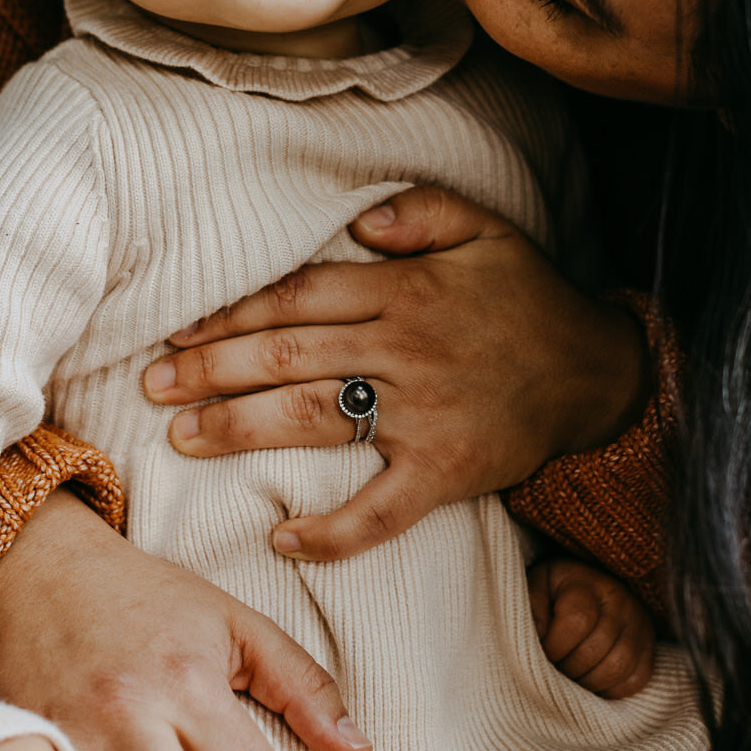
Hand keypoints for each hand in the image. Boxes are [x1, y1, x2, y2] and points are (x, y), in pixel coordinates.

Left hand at [144, 186, 648, 562]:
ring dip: (240, 429)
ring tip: (181, 436)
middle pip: (287, 357)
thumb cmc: (527, 295)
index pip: (297, 298)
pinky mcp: (445, 472)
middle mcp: (404, 350)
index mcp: (405, 290)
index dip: (230, 314)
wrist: (598, 372)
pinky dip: (333, 532)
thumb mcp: (485, 227)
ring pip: (313, 420)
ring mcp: (422, 416)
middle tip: (152, 385)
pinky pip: (382, 510)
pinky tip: (282, 539)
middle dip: (211, 371)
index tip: (178, 331)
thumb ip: (419, 210)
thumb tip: (354, 219)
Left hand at [527, 558, 654, 698]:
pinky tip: (592, 681)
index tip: (542, 652)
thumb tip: (538, 635)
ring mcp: (640, 626)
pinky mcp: (650, 649)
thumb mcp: (537, 585)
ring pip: (618, 667)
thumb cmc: (557, 591)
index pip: (578, 622)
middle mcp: (621, 602)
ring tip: (571, 677)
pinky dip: (611, 690)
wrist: (591, 588)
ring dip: (588, 682)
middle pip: (597, 650)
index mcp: (589, 585)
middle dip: (568, 668)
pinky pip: (637, 680)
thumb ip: (532, 606)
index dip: (555, 646)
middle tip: (555, 669)